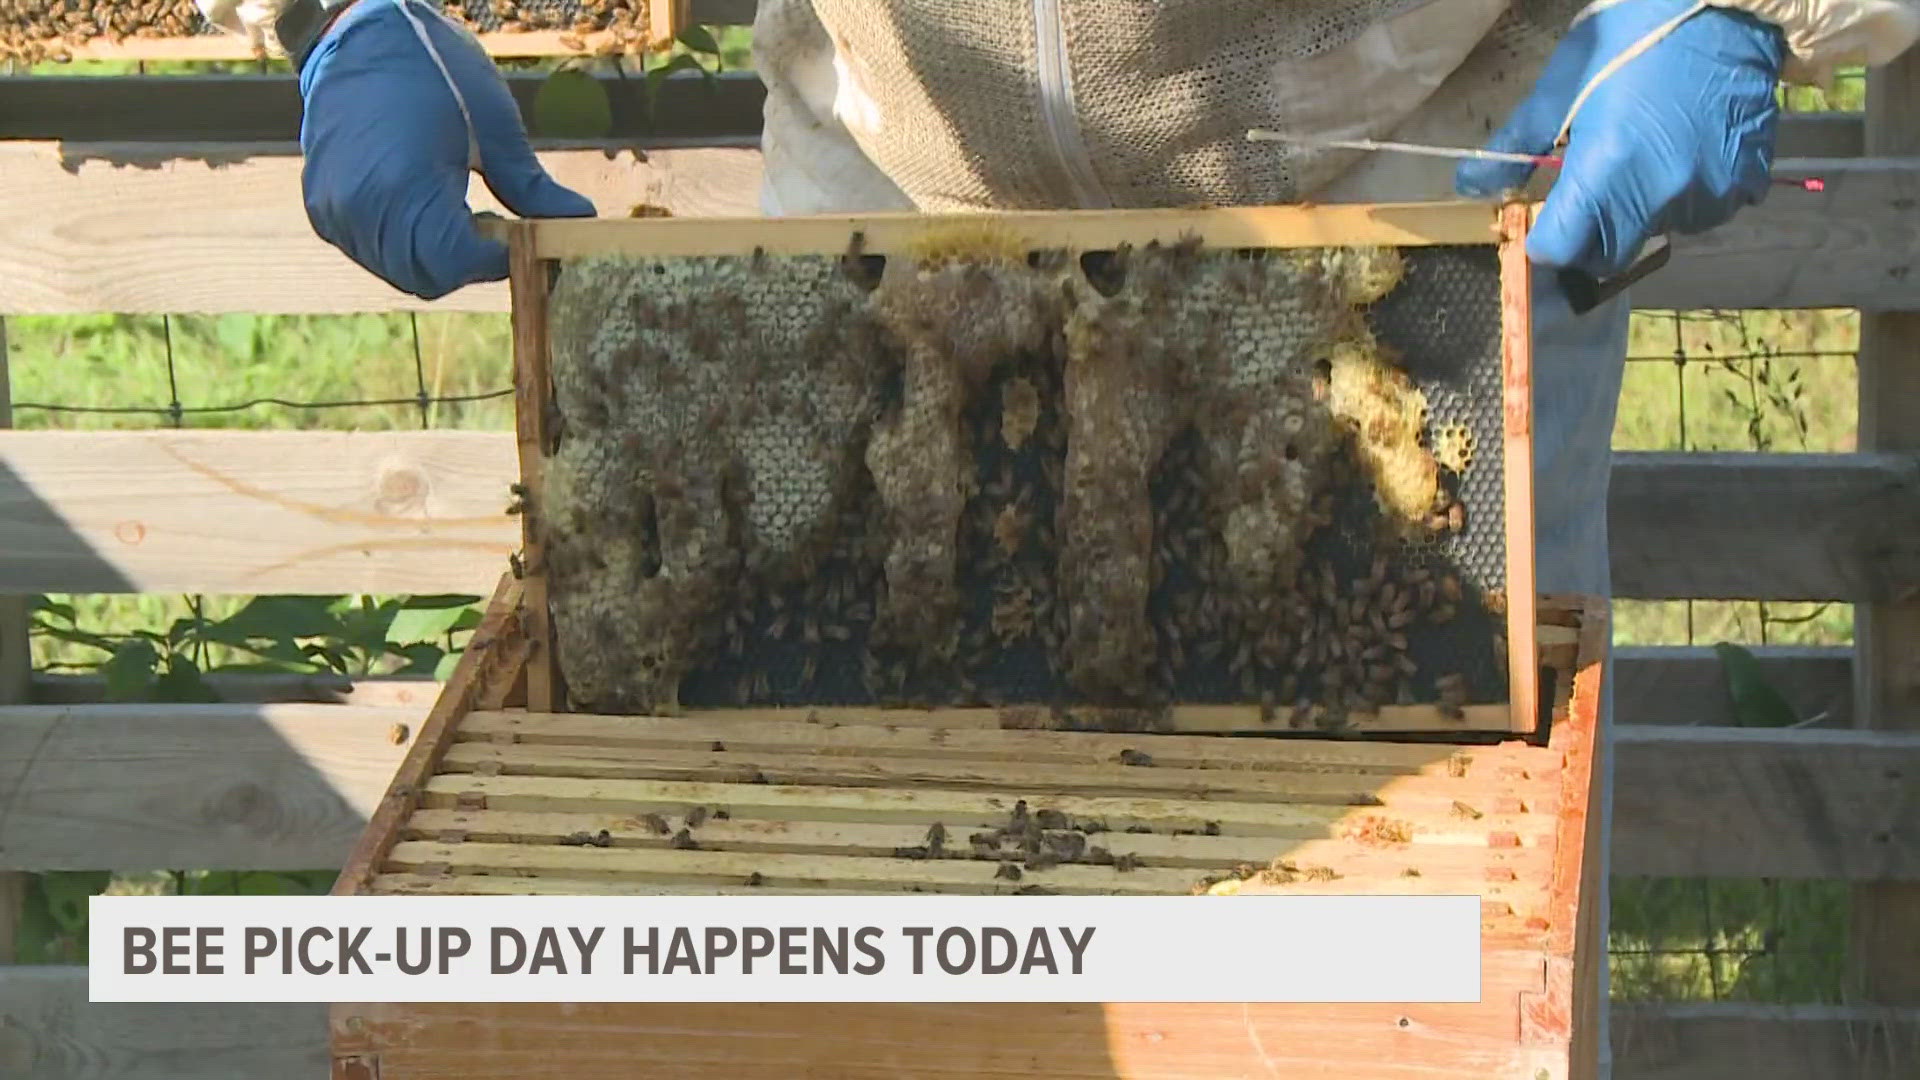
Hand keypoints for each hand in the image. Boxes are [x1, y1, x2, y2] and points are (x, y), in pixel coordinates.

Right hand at [298, 0, 595, 298]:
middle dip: (470, 264)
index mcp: (404, 186)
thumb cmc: (432, 70)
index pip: (456, 262)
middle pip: (428, 277)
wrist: (358, 34)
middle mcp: (360, 208)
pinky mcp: (323, 209)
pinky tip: (430, 208)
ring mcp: (334, 211)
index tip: (523, 241)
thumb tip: (580, 220)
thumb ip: (533, 186)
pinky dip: (407, 247)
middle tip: (499, 230)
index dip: (496, 260)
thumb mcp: (494, 125)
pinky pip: (373, 253)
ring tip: (463, 212)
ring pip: (400, 271)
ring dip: (438, 259)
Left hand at [1455, 0, 1785, 277]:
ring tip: (1642, 161)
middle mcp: (1660, 195)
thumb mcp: (1561, 88)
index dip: (1545, 242)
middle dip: (1590, 238)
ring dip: (1640, 214)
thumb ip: (1515, 145)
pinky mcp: (1745, 185)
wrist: (1725, 6)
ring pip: (1657, 234)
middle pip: (1609, 255)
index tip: (1544, 221)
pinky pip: (1702, 214)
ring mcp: (1707, 194)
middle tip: (1587, 196)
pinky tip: (1680, 154)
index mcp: (1608, 172)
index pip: (1562, 251)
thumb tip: (1471, 186)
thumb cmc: (1630, 38)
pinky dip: (1684, 199)